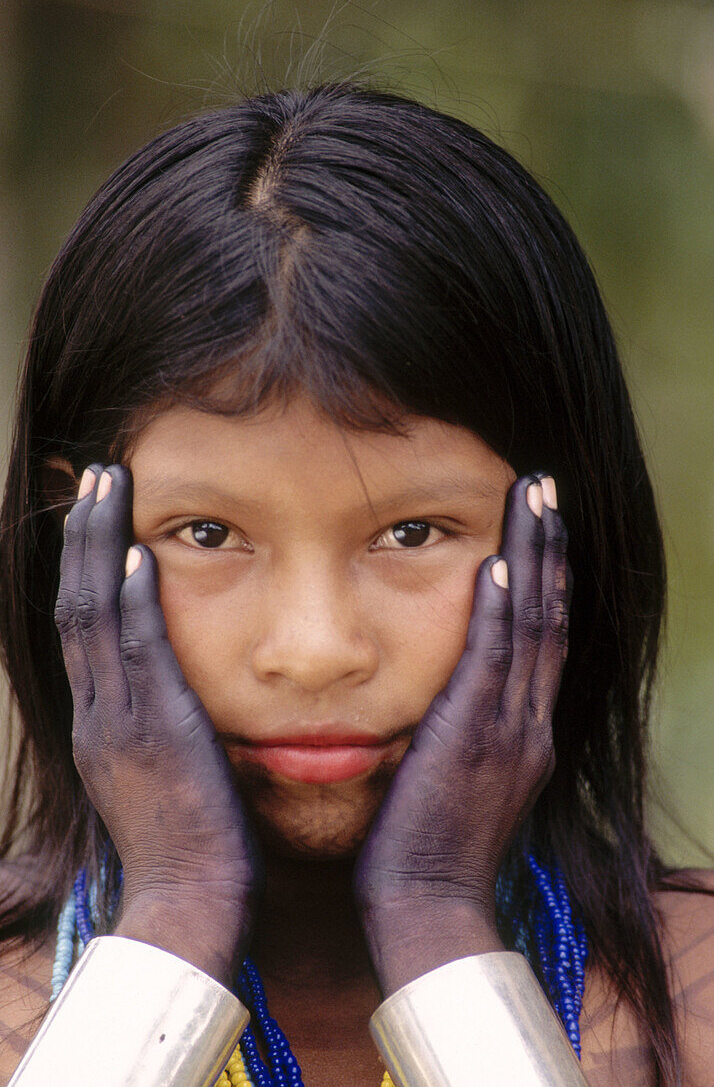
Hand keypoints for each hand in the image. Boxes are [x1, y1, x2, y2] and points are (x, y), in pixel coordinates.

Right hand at [55, 464, 261, 985]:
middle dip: (85, 537)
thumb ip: (166, 730)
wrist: (190, 905)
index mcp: (103, 723)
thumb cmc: (192, 847)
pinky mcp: (155, 735)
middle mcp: (99, 715)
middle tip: (96, 476)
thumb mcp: (167, 778)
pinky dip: (131, 605)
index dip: (87, 565)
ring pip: (94, 618)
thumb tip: (182, 700)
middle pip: (77, 605)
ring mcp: (119, 723)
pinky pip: (136, 658)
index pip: (85, 626)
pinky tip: (138, 558)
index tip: (102, 514)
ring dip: (100, 548)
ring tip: (109, 487)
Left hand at [353, 474, 570, 995]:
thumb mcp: (458, 782)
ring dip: (535, 556)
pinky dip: (502, 611)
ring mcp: (509, 729)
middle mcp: (529, 723)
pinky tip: (499, 564)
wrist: (429, 907)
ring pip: (533, 625)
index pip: (543, 637)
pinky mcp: (476, 738)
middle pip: (551, 615)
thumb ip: (463, 734)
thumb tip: (444, 701)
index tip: (540, 526)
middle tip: (546, 487)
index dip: (547, 575)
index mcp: (524, 732)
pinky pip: (495, 662)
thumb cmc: (429, 849)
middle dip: (550, 546)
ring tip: (534, 497)